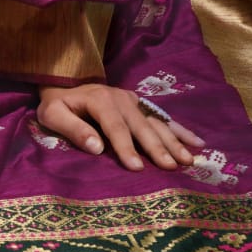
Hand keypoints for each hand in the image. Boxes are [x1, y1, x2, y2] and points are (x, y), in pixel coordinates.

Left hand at [37, 83, 203, 171]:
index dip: (126, 147)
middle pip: (141, 125)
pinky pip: (162, 117)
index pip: (115, 126)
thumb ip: (72, 129)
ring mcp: (133, 100)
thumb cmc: (58, 105)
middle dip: (157, 147)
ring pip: (156, 122)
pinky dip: (180, 130)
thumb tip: (96, 147)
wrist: (64, 83)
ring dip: (174, 140)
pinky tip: (197, 142)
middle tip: (171, 167)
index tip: (136, 168)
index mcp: (99, 100)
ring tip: (189, 160)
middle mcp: (121, 98)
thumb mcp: (53, 115)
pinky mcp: (140, 104)